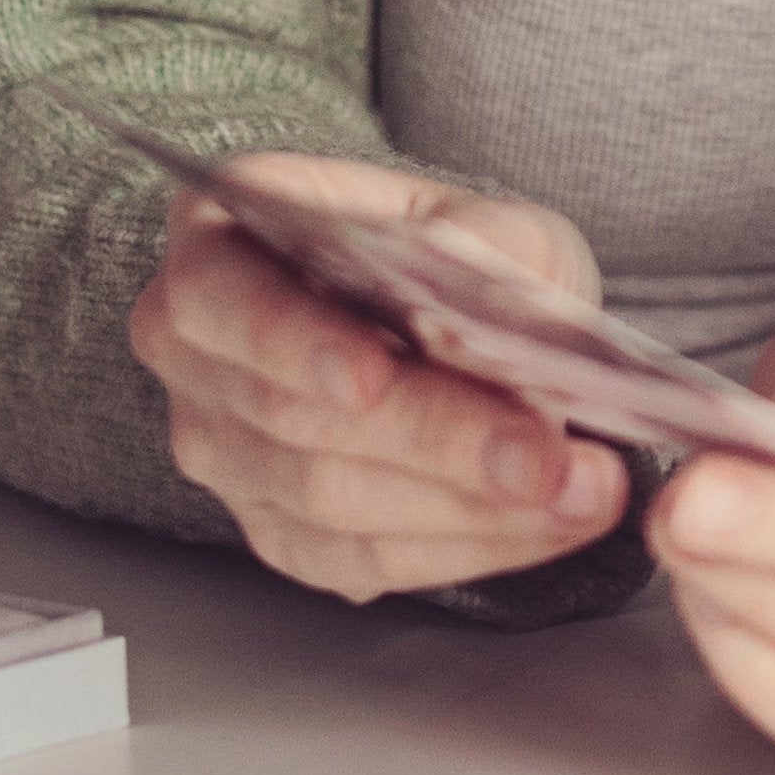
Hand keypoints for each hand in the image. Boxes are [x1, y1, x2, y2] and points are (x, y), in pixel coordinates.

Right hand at [126, 154, 630, 600]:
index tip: (373, 377)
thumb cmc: (449, 254)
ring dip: (465, 506)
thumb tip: (480, 271)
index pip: (223, 295)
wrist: (454, 318)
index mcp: (219, 236)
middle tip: (540, 454)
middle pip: (289, 413)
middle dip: (430, 438)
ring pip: (326, 501)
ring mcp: (225, 449)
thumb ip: (486, 238)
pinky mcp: (277, 529)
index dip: (294, 341)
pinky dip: (463, 546)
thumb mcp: (485, 216)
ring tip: (578, 488)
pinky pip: (358, 559)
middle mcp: (196, 349)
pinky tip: (543, 521)